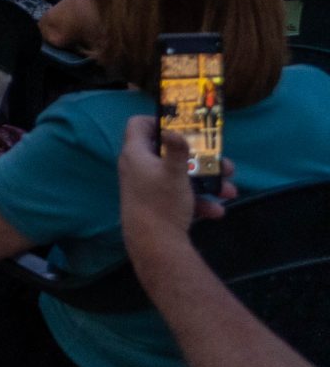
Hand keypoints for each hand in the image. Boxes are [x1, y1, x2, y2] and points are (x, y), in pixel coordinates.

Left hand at [118, 115, 230, 257]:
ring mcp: (148, 188)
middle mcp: (139, 168)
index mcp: (136, 154)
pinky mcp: (157, 206)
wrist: (154, 245)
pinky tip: (217, 211)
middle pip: (170, 154)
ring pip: (181, 178)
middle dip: (200, 160)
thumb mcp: (174, 172)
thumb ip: (176, 149)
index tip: (180, 127)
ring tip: (229, 190)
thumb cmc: (162, 202)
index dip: (157, 121)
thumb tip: (173, 130)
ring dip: (207, 183)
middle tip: (221, 164)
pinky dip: (199, 202)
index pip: (138, 126)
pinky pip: (180, 198)